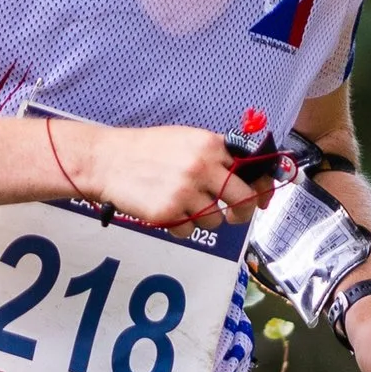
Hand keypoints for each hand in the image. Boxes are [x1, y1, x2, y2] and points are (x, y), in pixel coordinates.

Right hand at [63, 120, 265, 229]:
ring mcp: (186, 191)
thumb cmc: (146, 150)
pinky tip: (168, 212)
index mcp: (210, 145)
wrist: (107, 161)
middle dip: (242, 213)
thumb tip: (246, 175)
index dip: (262, 188)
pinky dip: (182, 227)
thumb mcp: (185, 140)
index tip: (263, 200)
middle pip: (242, 200)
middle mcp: (202, 167)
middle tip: (234, 216)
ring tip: (182, 205)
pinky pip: (190, 231)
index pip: (251, 170)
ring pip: (215, 220)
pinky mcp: (169, 212)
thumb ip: (214, 155)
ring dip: (203, 219)